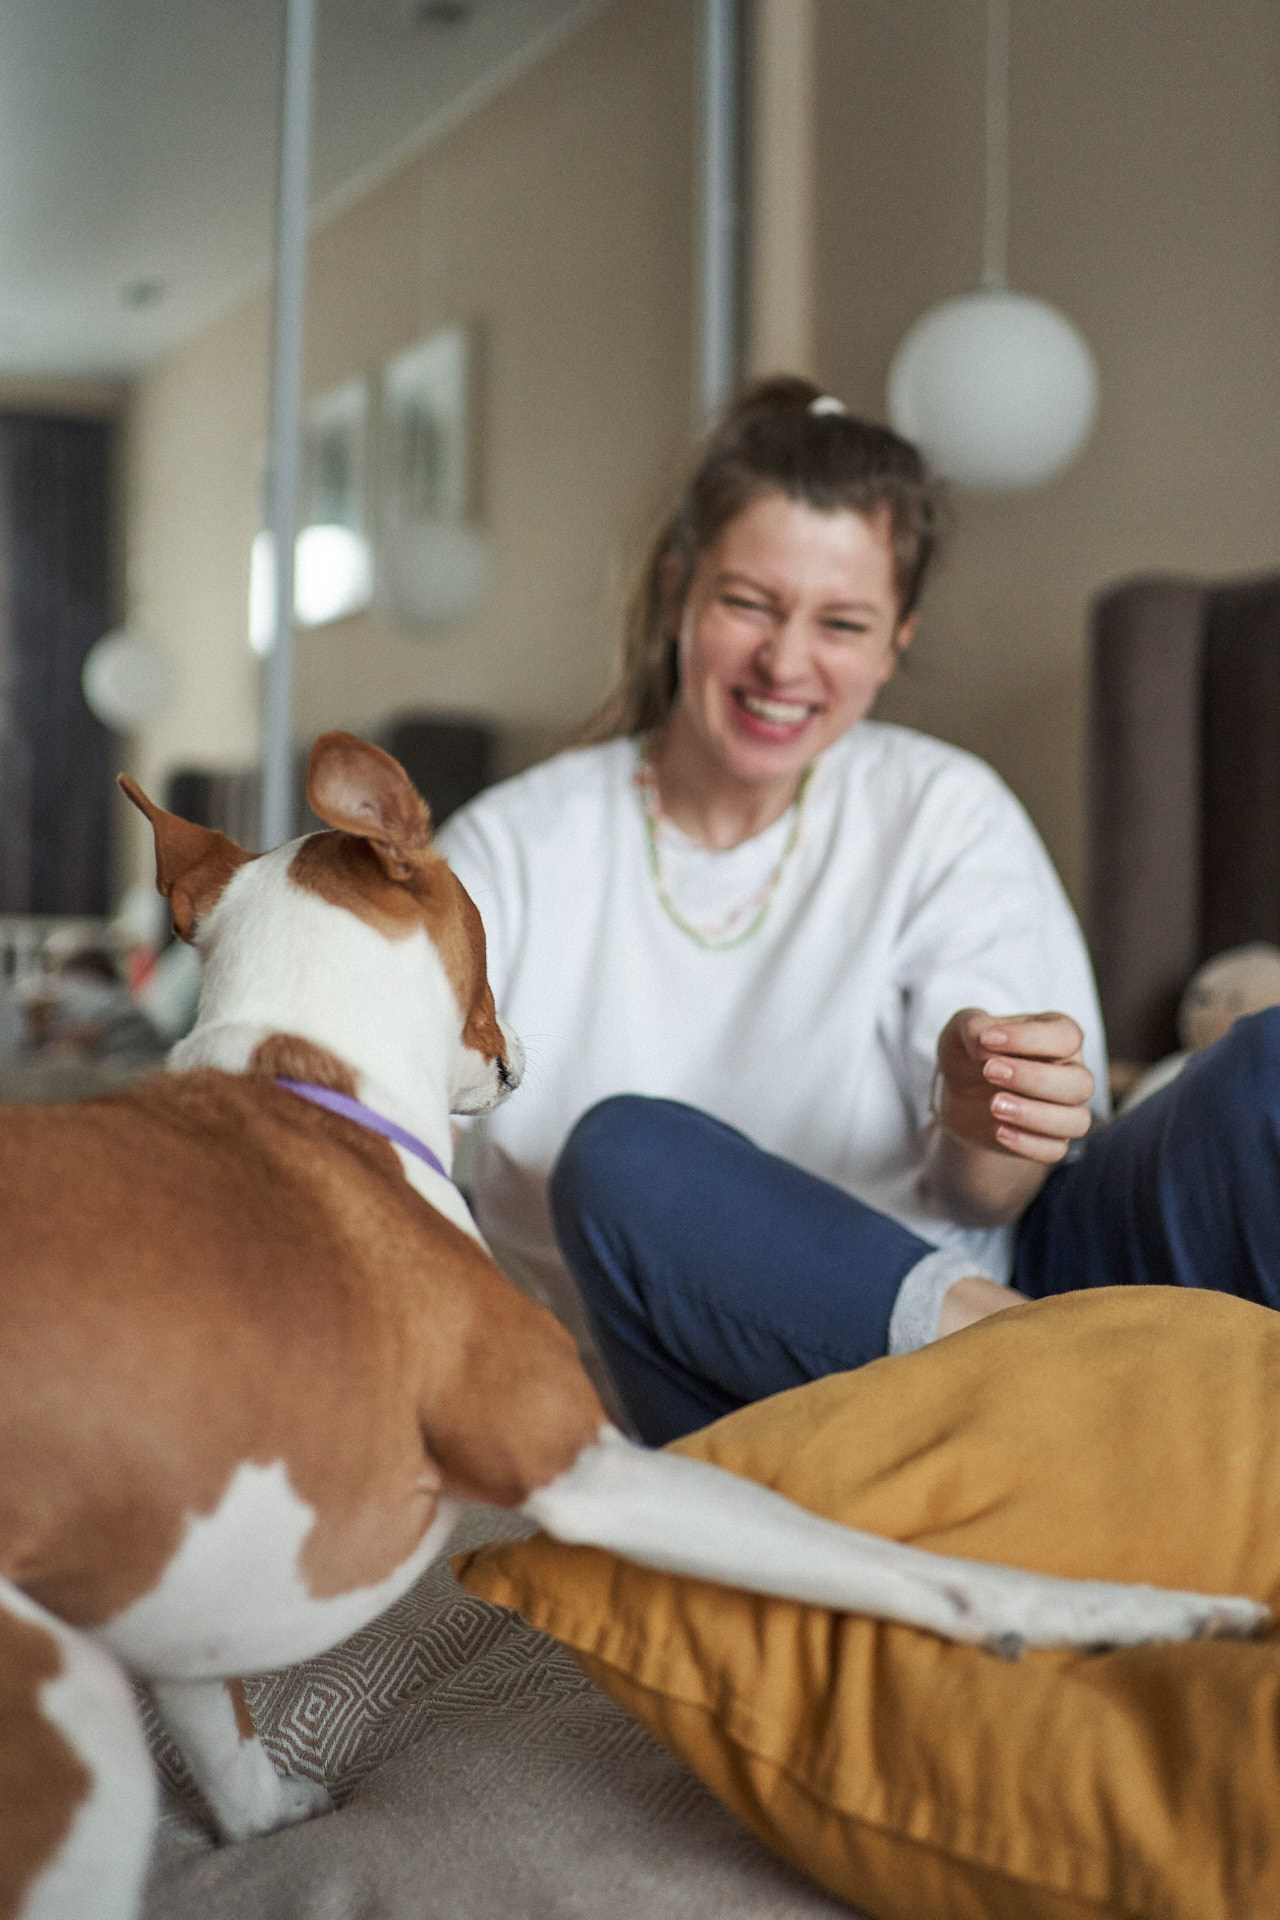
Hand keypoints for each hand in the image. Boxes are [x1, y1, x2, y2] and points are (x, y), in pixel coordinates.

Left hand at [934, 1009, 1093, 1165]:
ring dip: (1035, 1115)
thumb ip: (972, 1026)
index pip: (1067, 1036)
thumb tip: (984, 1040)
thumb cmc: (970, 1054)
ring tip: (994, 1106)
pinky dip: (1028, 1144)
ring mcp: (1065, 1110)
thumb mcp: (961, 1031)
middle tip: (989, 1073)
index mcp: (1058, 1036)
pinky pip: (1055, 1150)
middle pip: (1080, 1082)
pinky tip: (997, 1130)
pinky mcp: (1050, 1140)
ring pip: (1077, 1121)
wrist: (959, 1095)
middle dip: (1034, 1079)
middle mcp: (1071, 1072)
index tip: (986, 1040)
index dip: (1029, 1039)